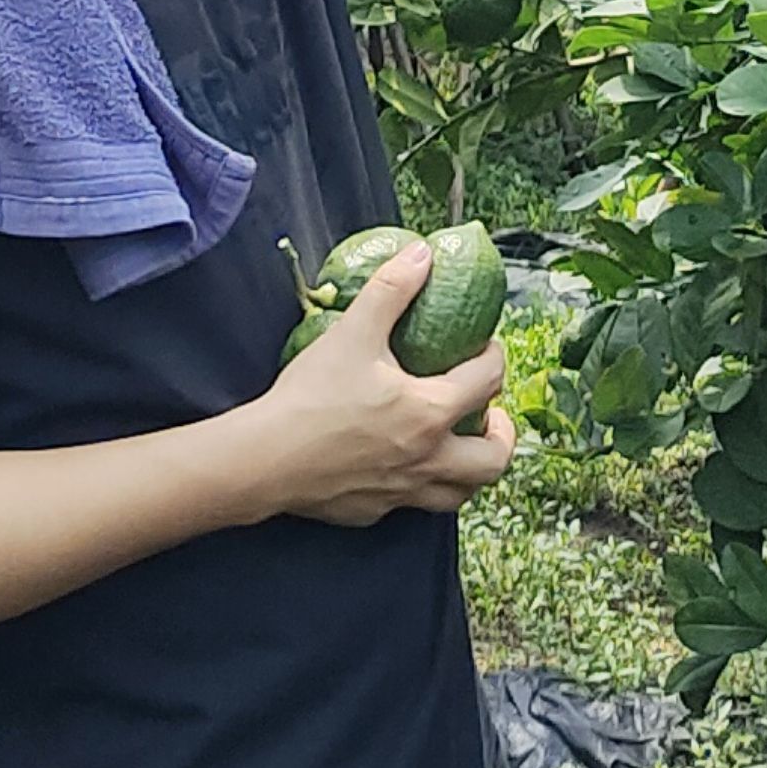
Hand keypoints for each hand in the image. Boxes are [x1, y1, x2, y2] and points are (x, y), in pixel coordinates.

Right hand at [251, 240, 518, 525]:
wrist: (264, 460)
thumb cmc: (310, 397)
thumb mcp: (353, 333)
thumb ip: (391, 289)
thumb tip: (422, 254)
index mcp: (430, 412)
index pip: (487, 383)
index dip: (494, 359)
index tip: (485, 349)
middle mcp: (428, 459)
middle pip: (494, 460)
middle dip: (502, 436)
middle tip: (490, 415)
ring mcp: (403, 493)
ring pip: (460, 494)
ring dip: (470, 471)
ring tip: (460, 447)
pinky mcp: (374, 512)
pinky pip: (413, 505)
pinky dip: (420, 486)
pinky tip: (402, 467)